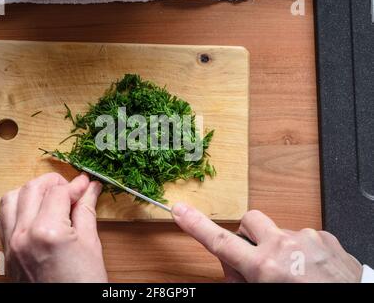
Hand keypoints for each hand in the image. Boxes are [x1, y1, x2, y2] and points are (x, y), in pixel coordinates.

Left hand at [0, 172, 107, 281]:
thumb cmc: (81, 285)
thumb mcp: (90, 245)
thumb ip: (86, 211)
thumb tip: (90, 190)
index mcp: (47, 232)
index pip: (59, 192)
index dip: (75, 184)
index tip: (86, 183)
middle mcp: (23, 235)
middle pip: (33, 188)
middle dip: (54, 182)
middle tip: (72, 188)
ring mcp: (11, 244)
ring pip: (12, 198)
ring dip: (32, 191)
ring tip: (52, 197)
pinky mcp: (7, 252)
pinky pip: (5, 217)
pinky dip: (19, 206)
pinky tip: (36, 211)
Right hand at [171, 204, 362, 282]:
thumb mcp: (261, 296)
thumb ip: (241, 279)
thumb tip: (234, 265)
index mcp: (265, 267)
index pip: (220, 242)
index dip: (196, 225)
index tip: (180, 211)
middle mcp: (284, 246)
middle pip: (249, 221)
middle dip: (247, 236)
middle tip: (256, 258)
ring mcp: (306, 238)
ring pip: (278, 231)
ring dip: (278, 246)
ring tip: (293, 272)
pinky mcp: (324, 237)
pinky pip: (303, 236)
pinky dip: (301, 250)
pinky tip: (310, 270)